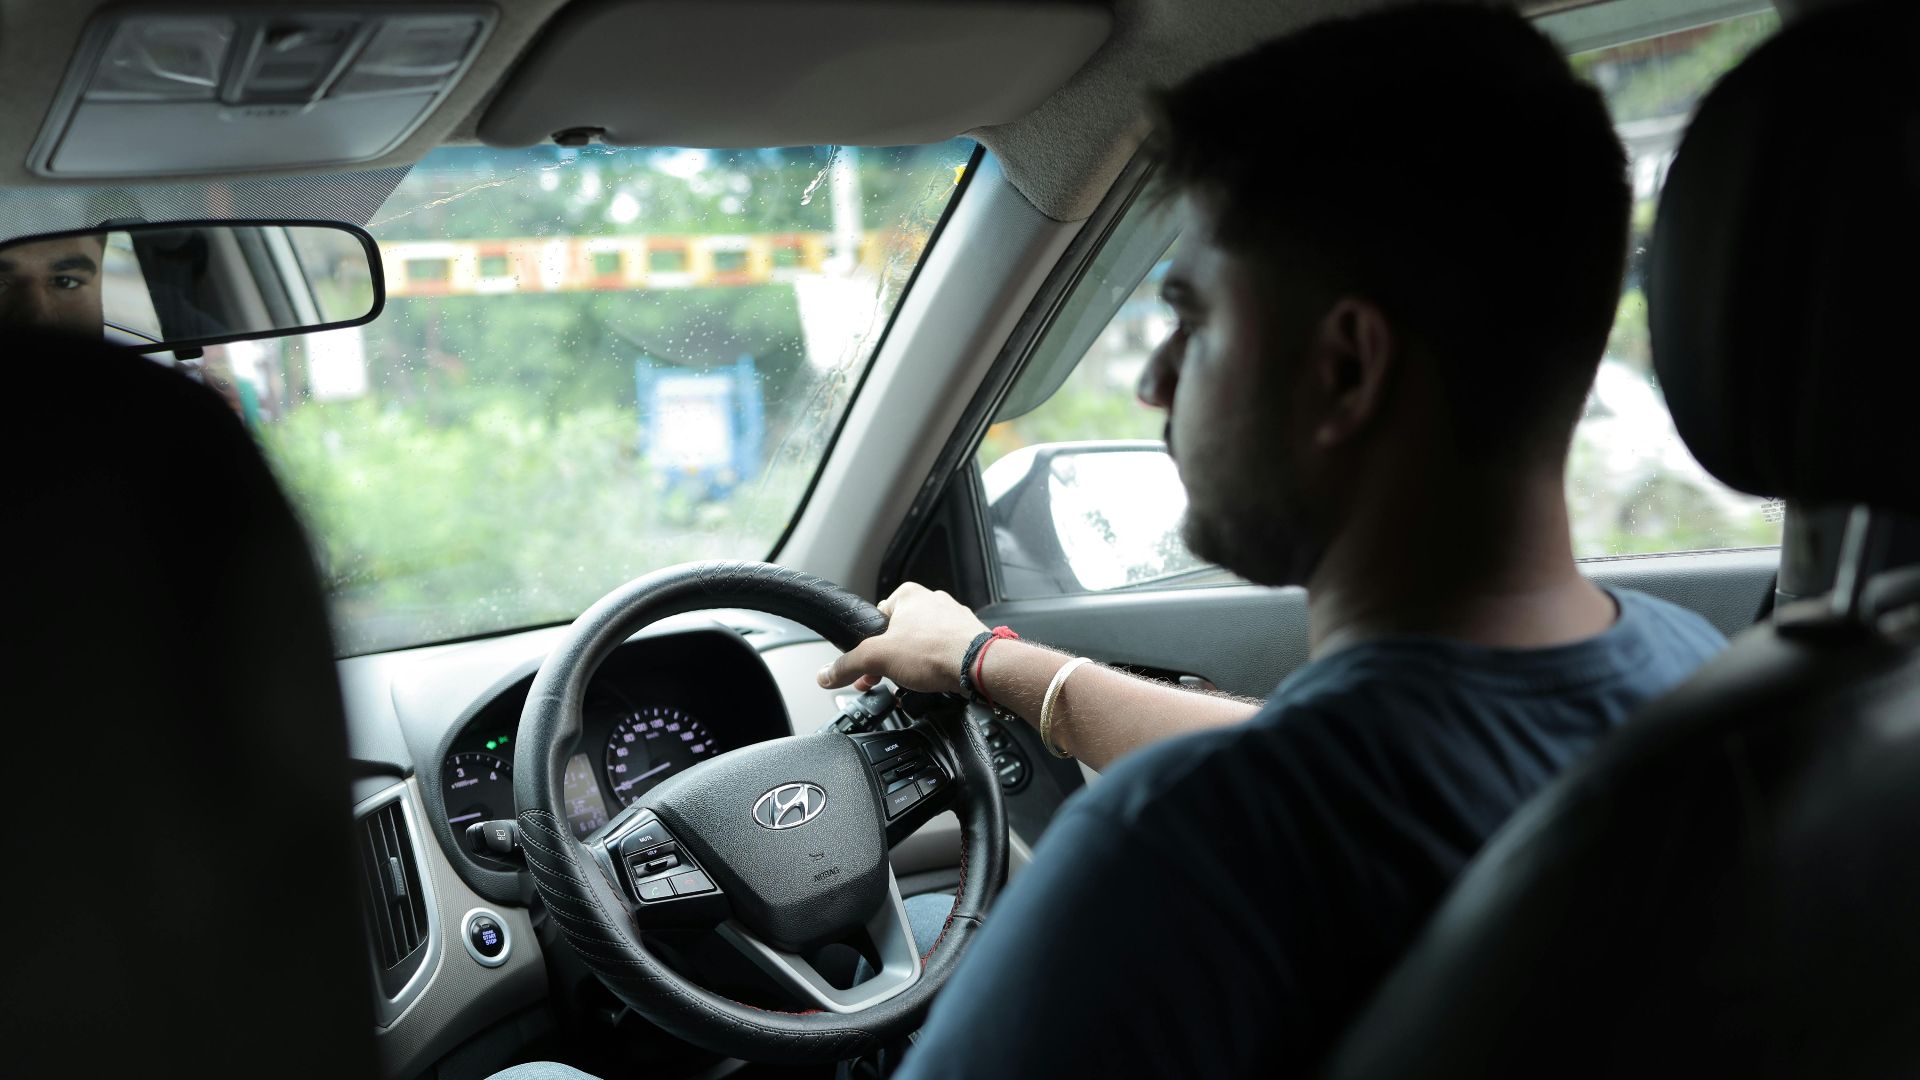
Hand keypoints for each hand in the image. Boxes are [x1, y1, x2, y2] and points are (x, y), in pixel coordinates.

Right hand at [817, 582, 988, 694]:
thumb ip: (848, 665)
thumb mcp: (878, 658)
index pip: (877, 618)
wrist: (979, 667)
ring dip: (912, 665)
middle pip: (899, 634)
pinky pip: (943, 653)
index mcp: (909, 595)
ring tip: (910, 684)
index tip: (867, 666)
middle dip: (889, 660)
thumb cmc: (935, 652)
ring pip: (922, 644)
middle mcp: (933, 601)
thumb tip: (826, 674)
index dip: (868, 645)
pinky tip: (932, 682)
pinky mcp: (969, 638)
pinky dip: (935, 668)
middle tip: (884, 680)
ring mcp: (954, 619)